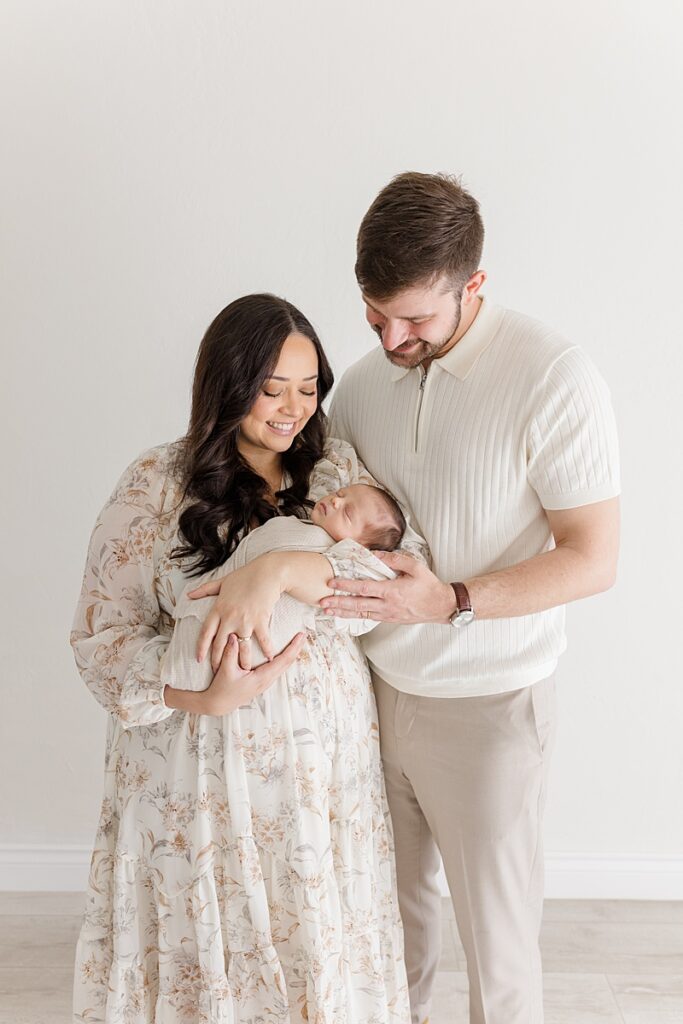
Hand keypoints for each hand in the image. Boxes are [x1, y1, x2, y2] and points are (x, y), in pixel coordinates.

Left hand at [185, 555, 283, 670]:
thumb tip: (189, 595)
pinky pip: (262, 640)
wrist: (267, 572)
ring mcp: (245, 620)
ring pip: (240, 647)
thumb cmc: (245, 575)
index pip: (206, 632)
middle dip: (218, 660)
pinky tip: (269, 658)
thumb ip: (205, 590)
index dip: (201, 647)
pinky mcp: (260, 620)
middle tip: (219, 672)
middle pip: (220, 644)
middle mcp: (229, 617)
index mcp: (218, 608)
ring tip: (243, 671)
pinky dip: (266, 650)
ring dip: (242, 661)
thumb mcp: (222, 581)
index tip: (199, 660)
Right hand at [201, 633, 305, 715]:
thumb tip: (234, 636)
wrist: (219, 704)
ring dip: (292, 653)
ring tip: (297, 641)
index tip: (301, 635)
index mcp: (261, 677)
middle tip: (303, 634)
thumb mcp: (225, 670)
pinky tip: (285, 652)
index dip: (293, 647)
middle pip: (287, 663)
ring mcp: (266, 683)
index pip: (283, 660)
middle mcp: (267, 681)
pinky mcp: (262, 682)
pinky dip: (284, 658)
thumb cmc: (222, 688)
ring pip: (284, 667)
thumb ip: (231, 653)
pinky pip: (278, 669)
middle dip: (296, 648)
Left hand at [319, 550, 456, 623]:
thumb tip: (375, 555)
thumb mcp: (415, 567)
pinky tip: (345, 614)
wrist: (441, 606)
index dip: (346, 585)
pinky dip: (354, 616)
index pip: (364, 588)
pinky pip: (368, 617)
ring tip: (327, 611)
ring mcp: (387, 614)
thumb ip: (395, 560)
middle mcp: (387, 605)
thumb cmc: (429, 586)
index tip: (332, 582)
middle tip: (321, 601)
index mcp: (392, 591)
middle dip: (338, 603)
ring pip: (360, 613)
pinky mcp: (389, 619)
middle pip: (357, 604)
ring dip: (342, 612)